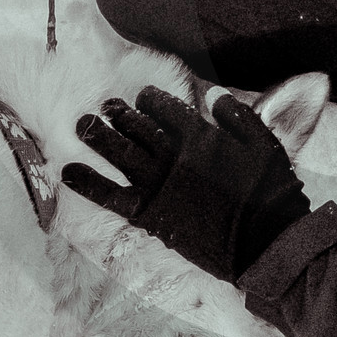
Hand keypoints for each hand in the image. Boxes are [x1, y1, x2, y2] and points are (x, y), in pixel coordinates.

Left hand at [62, 87, 310, 282]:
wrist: (264, 242)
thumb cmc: (269, 192)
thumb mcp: (264, 143)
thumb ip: (237, 115)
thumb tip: (213, 94)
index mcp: (199, 134)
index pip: (162, 106)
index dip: (148, 99)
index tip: (141, 98)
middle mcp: (173, 155)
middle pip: (135, 126)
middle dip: (117, 112)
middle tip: (105, 106)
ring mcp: (159, 184)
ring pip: (119, 153)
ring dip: (97, 136)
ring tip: (82, 124)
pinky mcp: (151, 214)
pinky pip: (110, 196)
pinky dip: (87, 184)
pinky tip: (67, 173)